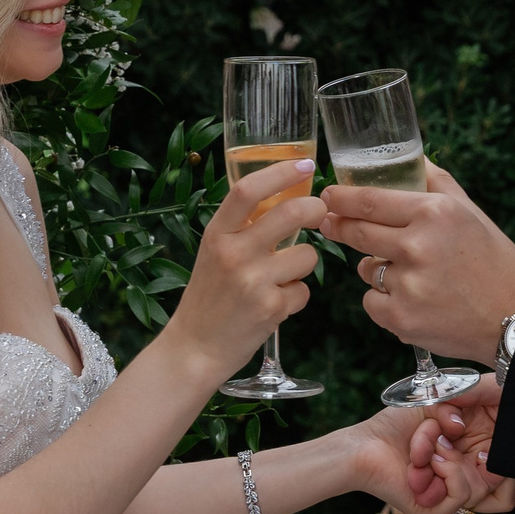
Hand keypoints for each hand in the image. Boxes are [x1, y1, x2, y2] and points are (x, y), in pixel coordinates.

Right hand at [160, 159, 325, 376]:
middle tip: (320, 213)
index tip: (305, 164)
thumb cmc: (209, 298)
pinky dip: (296, 297)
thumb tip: (287, 199)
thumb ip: (243, 228)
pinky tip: (275, 305)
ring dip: (303, 265)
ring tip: (280, 279)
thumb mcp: (215, 253)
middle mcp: (233, 253)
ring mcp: (252, 281)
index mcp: (217, 234)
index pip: (248, 190)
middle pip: (291, 213)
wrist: (194, 348)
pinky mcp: (271, 308)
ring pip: (307, 255)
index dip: (280, 172)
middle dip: (315, 209)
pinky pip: (304, 291)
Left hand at [321, 165, 514, 365]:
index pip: (370, 200)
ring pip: (366, 269)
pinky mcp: (401, 318)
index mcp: (434, 213)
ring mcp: (408, 284)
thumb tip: (410, 157)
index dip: (341, 198)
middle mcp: (417, 246)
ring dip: (376, 269)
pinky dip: (385, 301)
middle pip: (357, 231)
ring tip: (412, 276)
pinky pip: (372, 301)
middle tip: (329, 223)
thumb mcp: (471, 212)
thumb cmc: (494, 261)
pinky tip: (415, 301)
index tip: (327, 196)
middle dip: (337, 225)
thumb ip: (436, 182)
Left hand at [343, 394, 514, 513]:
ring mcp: (450, 499)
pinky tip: (430, 456)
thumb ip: (480, 395)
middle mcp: (463, 483)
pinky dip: (448, 469)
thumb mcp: (446, 400)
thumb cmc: (399, 423)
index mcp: (470, 461)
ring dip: (456, 456)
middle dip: (514, 471)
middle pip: (507, 490)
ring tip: (433, 439)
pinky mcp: (435, 510)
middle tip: (500, 451)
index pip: (509, 474)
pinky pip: (463, 495)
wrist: (364, 444)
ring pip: (485, 489)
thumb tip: (511, 399)